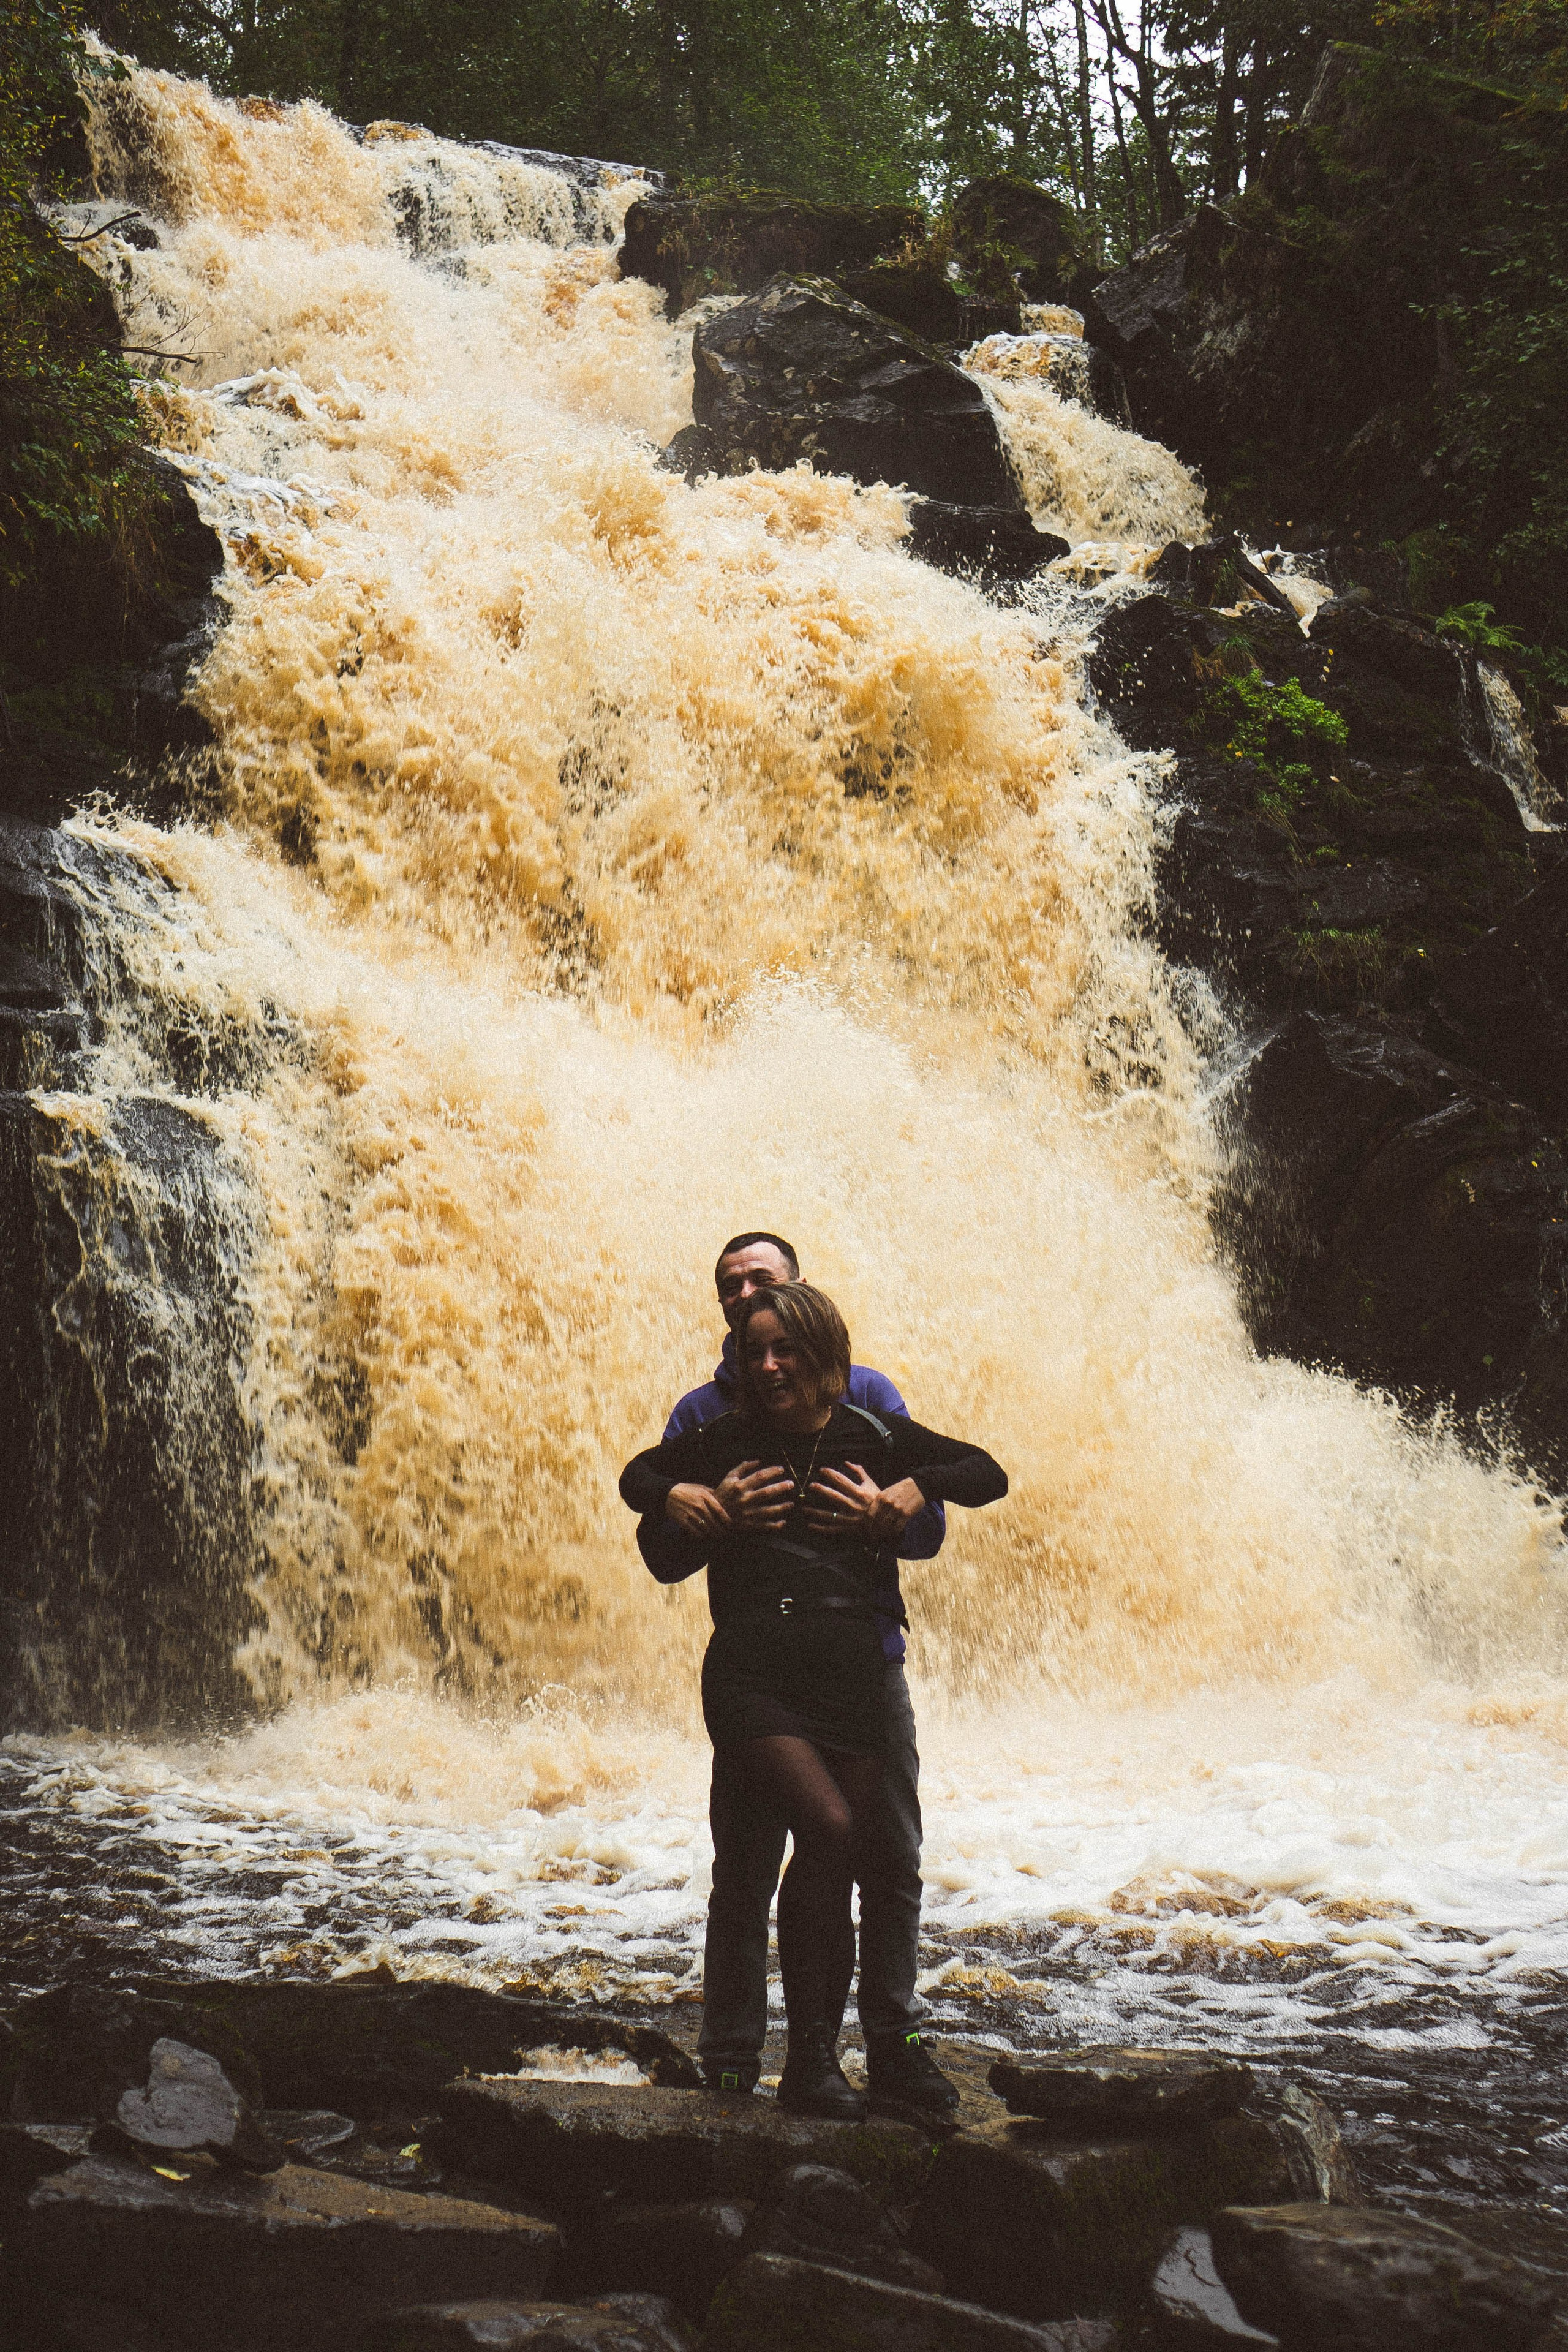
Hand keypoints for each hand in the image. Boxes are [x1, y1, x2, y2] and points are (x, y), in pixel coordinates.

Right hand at [664, 1482, 731, 1534]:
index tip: (730, 1524)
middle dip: (721, 1530)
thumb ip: (712, 1494)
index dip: (726, 1520)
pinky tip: (705, 1537)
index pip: (720, 1510)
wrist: (667, 1494)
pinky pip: (696, 1533)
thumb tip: (725, 1500)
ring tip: (717, 1537)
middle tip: (725, 1533)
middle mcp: (698, 1505)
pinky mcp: (683, 1521)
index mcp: (704, 1496)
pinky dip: (702, 1536)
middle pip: (714, 1522)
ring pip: (706, 1529)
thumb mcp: (700, 1488)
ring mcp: (690, 1514)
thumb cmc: (687, 1491)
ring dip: (713, 1534)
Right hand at [715, 1459, 794, 1527]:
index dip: (772, 1472)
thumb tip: (758, 1461)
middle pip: (766, 1493)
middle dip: (780, 1488)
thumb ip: (743, 1468)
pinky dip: (775, 1525)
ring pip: (768, 1511)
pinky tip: (783, 1522)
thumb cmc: (723, 1493)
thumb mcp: (729, 1478)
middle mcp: (744, 1500)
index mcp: (740, 1487)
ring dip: (782, 1507)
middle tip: (791, 1484)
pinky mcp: (748, 1525)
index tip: (781, 1469)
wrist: (713, 1515)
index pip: (759, 1476)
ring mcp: (747, 1513)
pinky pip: (764, 1526)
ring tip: (791, 1504)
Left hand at [806, 1465, 925, 1545]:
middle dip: (820, 1490)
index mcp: (859, 1492)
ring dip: (815, 1511)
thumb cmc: (879, 1499)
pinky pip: (833, 1529)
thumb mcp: (871, 1484)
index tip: (821, 1470)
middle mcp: (853, 1505)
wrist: (890, 1519)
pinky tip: (810, 1525)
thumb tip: (847, 1462)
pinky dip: (821, 1528)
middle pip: (833, 1495)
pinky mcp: (849, 1529)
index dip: (830, 1474)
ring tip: (804, 1507)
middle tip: (810, 1486)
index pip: (841, 1480)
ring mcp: (851, 1518)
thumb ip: (859, 1472)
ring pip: (829, 1514)